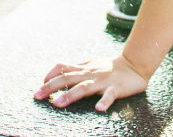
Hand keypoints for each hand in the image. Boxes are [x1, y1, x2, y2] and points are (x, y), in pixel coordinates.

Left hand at [34, 55, 149, 111]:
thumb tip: (57, 73)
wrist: (134, 64)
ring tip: (58, 103)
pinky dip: (104, 101)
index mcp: (84, 67)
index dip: (50, 75)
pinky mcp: (116, 88)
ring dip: (70, 95)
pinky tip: (99, 109)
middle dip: (51, 86)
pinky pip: (109, 95)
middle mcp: (90, 73)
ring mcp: (102, 81)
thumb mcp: (90, 64)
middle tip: (37, 95)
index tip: (40, 85)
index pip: (62, 67)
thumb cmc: (109, 67)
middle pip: (67, 78)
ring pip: (84, 87)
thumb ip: (76, 68)